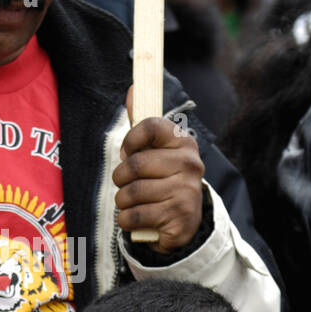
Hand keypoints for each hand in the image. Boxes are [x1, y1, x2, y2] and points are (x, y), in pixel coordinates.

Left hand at [113, 116, 204, 252]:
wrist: (184, 223)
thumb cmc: (163, 182)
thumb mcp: (156, 153)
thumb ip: (143, 126)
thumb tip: (133, 89)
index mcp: (184, 143)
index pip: (150, 126)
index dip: (130, 140)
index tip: (127, 152)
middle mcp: (190, 164)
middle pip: (134, 164)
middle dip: (120, 178)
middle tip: (127, 184)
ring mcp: (186, 191)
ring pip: (131, 192)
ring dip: (123, 201)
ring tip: (133, 203)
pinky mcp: (179, 217)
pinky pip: (133, 216)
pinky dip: (126, 220)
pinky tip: (138, 219)